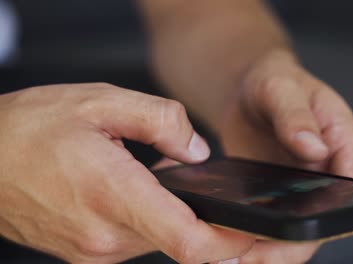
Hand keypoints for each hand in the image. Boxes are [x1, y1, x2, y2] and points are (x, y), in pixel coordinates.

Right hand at [0, 83, 254, 263]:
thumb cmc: (27, 130)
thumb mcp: (99, 102)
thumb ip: (160, 121)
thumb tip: (195, 150)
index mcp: (113, 197)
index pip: (190, 241)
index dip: (232, 242)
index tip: (256, 231)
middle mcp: (106, 237)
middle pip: (183, 241)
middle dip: (211, 222)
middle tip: (218, 193)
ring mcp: (96, 251)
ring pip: (161, 240)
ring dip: (180, 219)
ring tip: (176, 185)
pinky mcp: (89, 253)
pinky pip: (138, 239)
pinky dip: (155, 220)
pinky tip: (147, 193)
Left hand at [219, 50, 352, 262]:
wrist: (249, 89)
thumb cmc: (274, 81)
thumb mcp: (282, 88)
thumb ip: (296, 116)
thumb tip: (314, 148)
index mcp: (343, 143)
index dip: (332, 219)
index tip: (296, 237)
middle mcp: (328, 172)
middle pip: (323, 221)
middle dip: (290, 246)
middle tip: (250, 256)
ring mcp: (304, 188)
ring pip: (295, 229)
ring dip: (268, 249)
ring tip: (231, 257)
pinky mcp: (279, 195)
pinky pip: (272, 223)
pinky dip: (253, 236)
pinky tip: (227, 240)